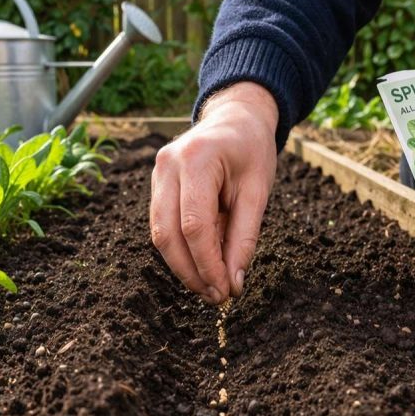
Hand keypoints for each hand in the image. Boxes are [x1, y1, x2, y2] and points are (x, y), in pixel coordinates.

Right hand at [150, 82, 278, 303]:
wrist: (235, 118)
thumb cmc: (251, 151)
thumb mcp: (258, 191)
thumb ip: (244, 237)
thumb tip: (233, 282)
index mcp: (197, 159)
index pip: (194, 225)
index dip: (208, 264)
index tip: (226, 290)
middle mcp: (168, 166)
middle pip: (168, 234)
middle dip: (191, 272)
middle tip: (216, 297)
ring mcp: (157, 175)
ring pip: (159, 235)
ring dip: (183, 267)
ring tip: (210, 287)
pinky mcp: (156, 185)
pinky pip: (162, 227)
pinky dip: (180, 251)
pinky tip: (201, 266)